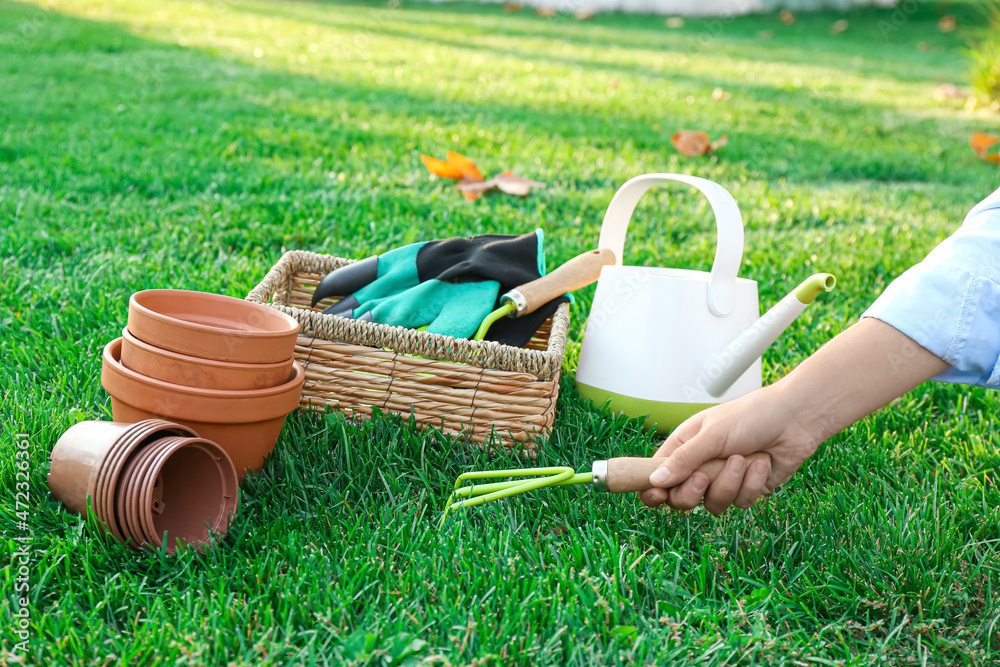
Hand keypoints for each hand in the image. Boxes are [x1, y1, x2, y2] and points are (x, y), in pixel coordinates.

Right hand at [639, 383, 823, 512]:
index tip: (657, 494)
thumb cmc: (752, 415)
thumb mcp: (712, 435)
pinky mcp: (748, 489)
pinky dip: (753, 483)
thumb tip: (654, 480)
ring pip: (713, 504)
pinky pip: (741, 502)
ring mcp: (725, 479)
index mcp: (685, 446)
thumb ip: (683, 460)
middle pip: (681, 498)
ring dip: (730, 483)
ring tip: (743, 458)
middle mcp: (701, 465)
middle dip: (694, 491)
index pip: (657, 474)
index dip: (653, 489)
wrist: (797, 419)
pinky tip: (762, 462)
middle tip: (705, 476)